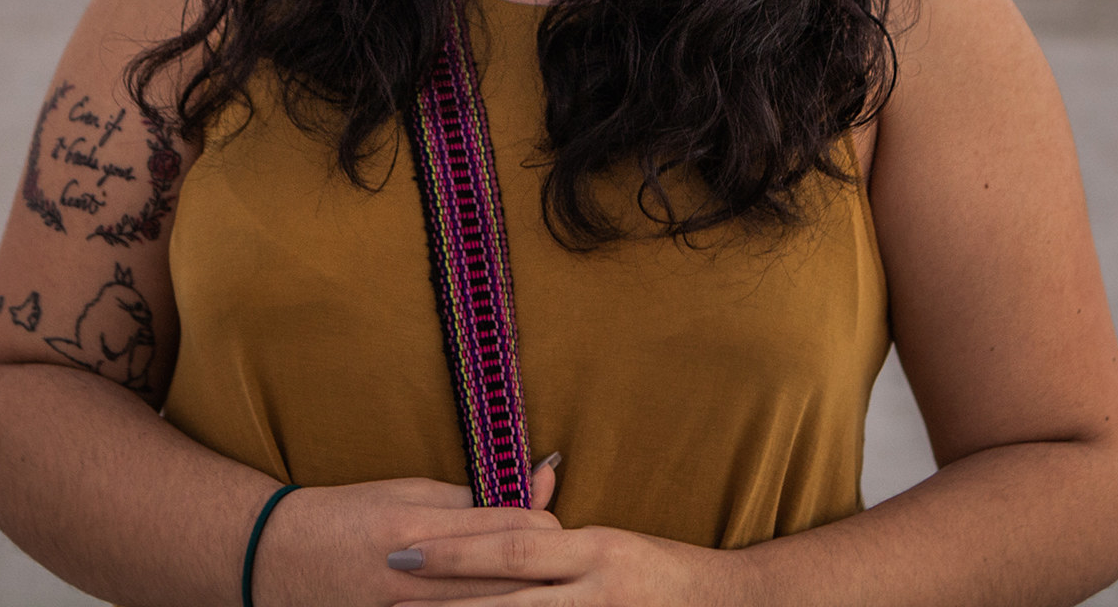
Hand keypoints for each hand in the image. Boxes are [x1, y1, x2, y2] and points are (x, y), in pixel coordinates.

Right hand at [256, 462, 562, 605]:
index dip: (546, 528)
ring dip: (518, 598)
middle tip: (565, 571)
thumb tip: (540, 481)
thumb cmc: (348, 516)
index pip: (510, 529)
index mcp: (417, 524)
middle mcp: (411, 572)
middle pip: (508, 579)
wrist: (272, 557)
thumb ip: (474, 495)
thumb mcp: (407, 492)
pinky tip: (494, 606)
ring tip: (542, 592)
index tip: (555, 528)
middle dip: (543, 573)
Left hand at [389, 506, 743, 606]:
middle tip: (388, 594)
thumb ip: (554, 540)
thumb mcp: (609, 543)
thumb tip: (499, 519)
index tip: (402, 550)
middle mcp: (596, 593)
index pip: (510, 551)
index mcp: (594, 551)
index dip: (453, 553)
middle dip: (443, 602)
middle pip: (505, 601)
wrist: (729, 606)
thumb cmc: (661, 571)